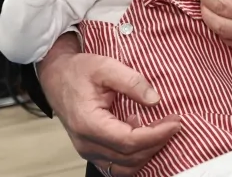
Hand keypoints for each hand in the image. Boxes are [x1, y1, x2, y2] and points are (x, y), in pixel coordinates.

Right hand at [38, 35, 181, 176]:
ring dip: (147, 153)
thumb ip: (131, 81)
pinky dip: (135, 157)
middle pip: (129, 158)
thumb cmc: (78, 71)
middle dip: (157, 142)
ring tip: (162, 131)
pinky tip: (145, 137)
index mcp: (88, 124)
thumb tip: (154, 99)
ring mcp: (88, 150)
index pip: (129, 142)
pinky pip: (117, 165)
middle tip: (174, 124)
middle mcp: (86, 143)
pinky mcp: (92, 150)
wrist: (57, 76)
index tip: (175, 122)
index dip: (156, 135)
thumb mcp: (105, 66)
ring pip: (124, 167)